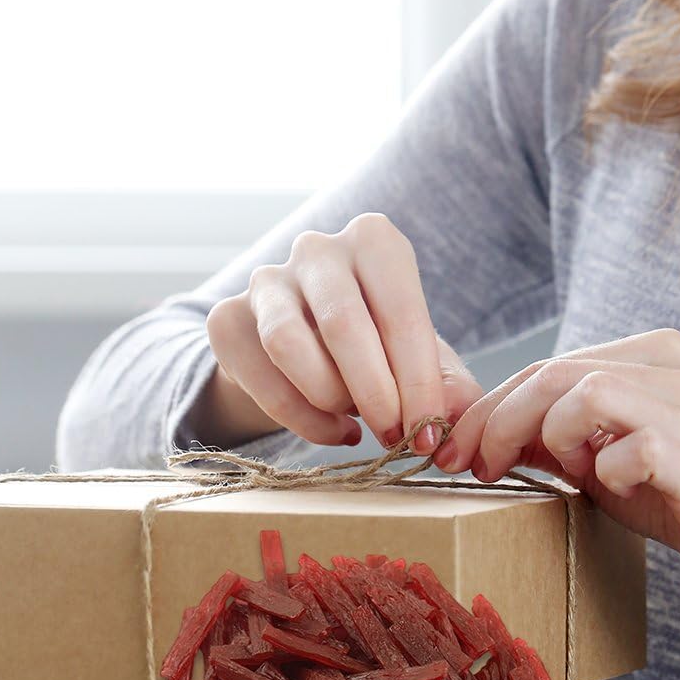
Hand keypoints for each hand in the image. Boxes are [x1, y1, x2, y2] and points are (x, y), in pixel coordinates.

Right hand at [199, 213, 481, 453]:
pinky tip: (331, 429)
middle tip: (394, 438)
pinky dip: (301, 419)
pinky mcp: (226, 319)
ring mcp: (266, 280)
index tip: (427, 434)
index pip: (400, 313)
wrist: (312, 348)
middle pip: (342, 324)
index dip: (417, 383)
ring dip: (330, 399)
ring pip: (287, 344)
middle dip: (375, 394)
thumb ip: (449, 386)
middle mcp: (317, 249)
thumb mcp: (423, 361)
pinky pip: (261, 377)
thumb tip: (453, 418)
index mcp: (375, 242)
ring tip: (356, 422)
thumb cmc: (381, 347)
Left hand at [434, 329, 679, 605]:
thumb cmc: (672, 496)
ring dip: (555, 439)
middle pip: (558, 373)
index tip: (457, 450)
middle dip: (499, 421)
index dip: (490, 406)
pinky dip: (609, 471)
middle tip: (476, 467)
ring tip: (568, 471)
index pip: (548, 365)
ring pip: (592, 394)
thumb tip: (479, 434)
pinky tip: (615, 488)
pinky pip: (636, 447)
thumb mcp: (598, 461)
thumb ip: (548, 439)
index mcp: (651, 355)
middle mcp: (677, 371)